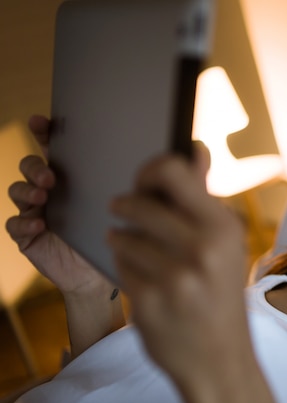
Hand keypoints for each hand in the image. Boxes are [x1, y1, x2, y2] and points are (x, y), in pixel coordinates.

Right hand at [5, 115, 108, 294]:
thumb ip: (123, 185)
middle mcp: (49, 190)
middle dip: (35, 166)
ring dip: (26, 190)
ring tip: (42, 196)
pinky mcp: (26, 234)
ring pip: (17, 190)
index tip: (39, 121)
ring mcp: (34, 211)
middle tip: (50, 177)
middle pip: (29, 165)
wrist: (100, 273)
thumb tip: (148, 161)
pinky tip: (39, 225)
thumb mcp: (119, 207)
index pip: (51, 148)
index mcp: (70, 177)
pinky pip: (14, 224)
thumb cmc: (111, 235)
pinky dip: (23, 223)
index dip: (43, 131)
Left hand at [108, 141, 248, 380]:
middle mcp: (201, 249)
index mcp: (223, 227)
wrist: (220, 358)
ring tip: (135, 247)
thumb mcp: (224, 244)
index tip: (144, 181)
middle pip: (138, 203)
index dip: (150, 171)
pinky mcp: (148, 301)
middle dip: (125, 205)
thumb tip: (196, 149)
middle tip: (122, 209)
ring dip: (121, 238)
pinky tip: (141, 275)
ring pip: (122, 235)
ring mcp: (174, 277)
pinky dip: (123, 266)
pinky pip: (119, 266)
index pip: (172, 171)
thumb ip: (203, 197)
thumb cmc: (221, 293)